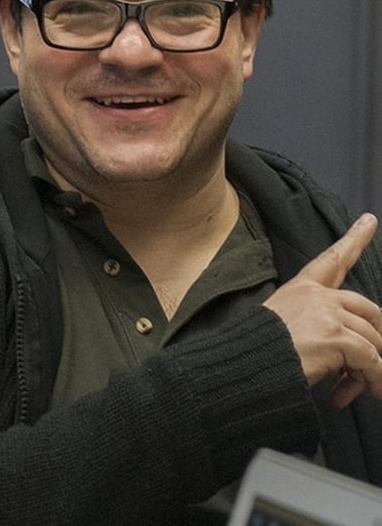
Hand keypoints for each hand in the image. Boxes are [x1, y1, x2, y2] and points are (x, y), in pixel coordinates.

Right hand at [264, 213, 381, 406]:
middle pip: (368, 308)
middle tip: (373, 367)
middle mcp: (317, 295)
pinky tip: (352, 393)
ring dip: (373, 368)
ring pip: (372, 338)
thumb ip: (314, 324)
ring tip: (365, 389)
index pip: (332, 260)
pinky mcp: (336, 337)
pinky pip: (370, 358)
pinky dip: (371, 378)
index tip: (369, 221)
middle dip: (378, 338)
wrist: (245, 366)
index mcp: (301, 288)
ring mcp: (328, 314)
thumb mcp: (282, 324)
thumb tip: (346, 349)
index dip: (354, 239)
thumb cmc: (257, 350)